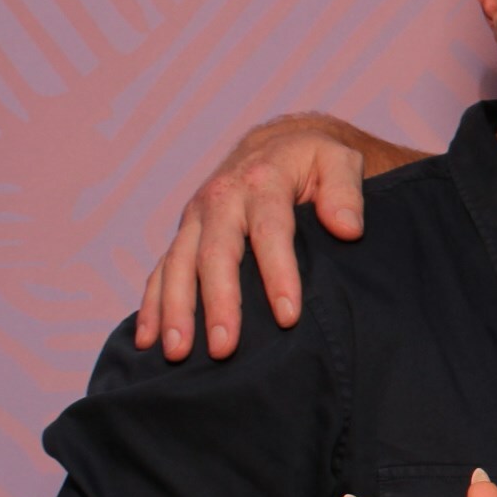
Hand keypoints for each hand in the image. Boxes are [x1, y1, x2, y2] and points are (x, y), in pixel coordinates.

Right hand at [134, 113, 374, 362]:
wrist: (276, 144)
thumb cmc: (315, 160)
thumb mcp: (339, 160)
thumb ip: (345, 191)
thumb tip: (348, 228)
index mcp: (262, 181)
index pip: (270, 231)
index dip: (278, 274)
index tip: (288, 316)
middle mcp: (221, 198)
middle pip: (215, 254)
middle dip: (218, 302)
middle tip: (225, 348)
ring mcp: (197, 218)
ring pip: (179, 265)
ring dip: (176, 310)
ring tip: (179, 353)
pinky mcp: (185, 235)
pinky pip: (161, 270)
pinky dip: (152, 304)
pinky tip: (148, 340)